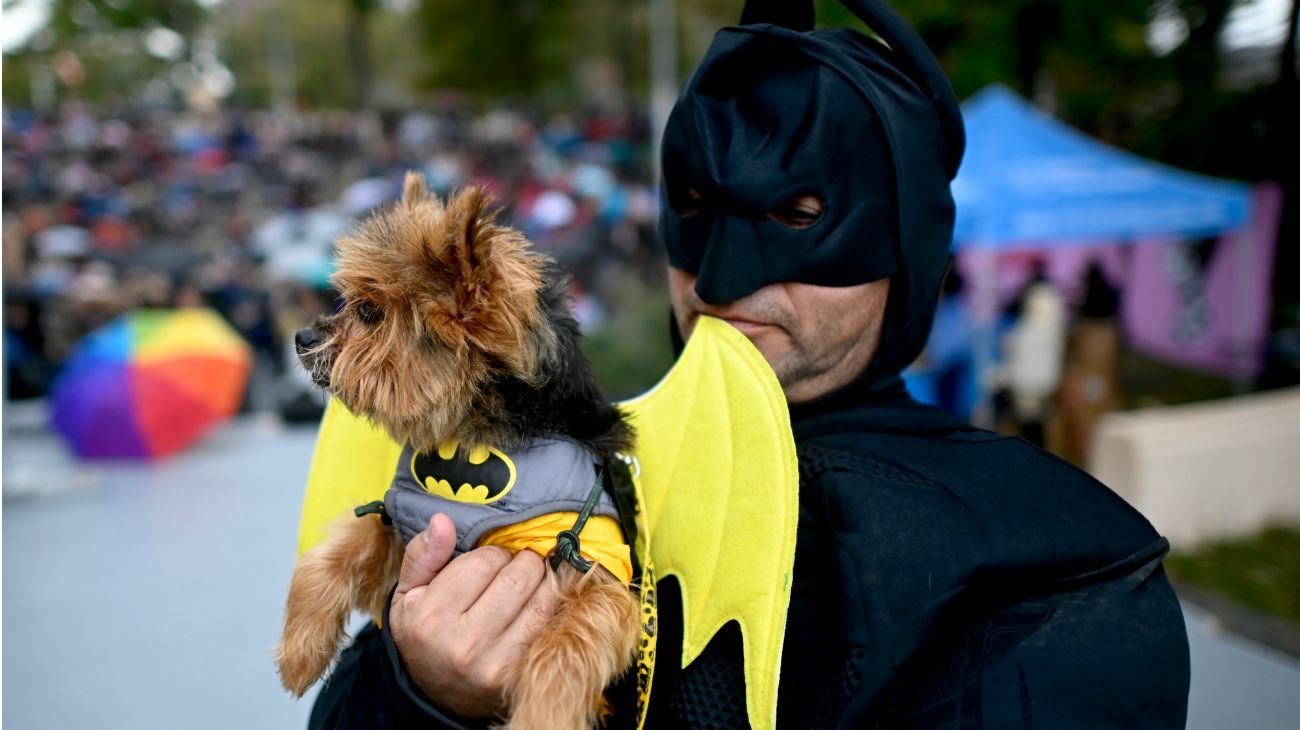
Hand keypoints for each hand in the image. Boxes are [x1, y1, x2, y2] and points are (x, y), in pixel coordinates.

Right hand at [389, 513, 558, 719]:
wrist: (433, 693)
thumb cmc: (423, 633)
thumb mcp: (408, 593)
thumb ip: (423, 554)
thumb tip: (442, 520)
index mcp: (431, 617)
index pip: (485, 561)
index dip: (493, 554)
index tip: (489, 562)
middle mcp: (464, 644)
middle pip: (519, 578)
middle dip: (522, 563)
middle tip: (515, 568)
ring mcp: (495, 664)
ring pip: (542, 600)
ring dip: (542, 583)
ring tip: (527, 584)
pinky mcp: (518, 677)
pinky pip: (549, 627)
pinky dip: (549, 609)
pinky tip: (536, 605)